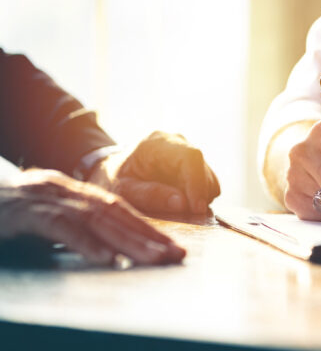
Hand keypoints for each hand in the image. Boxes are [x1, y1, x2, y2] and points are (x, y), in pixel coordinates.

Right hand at [0, 169, 185, 264]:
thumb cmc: (13, 210)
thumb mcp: (50, 213)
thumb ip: (79, 224)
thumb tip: (114, 245)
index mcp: (75, 191)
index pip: (120, 210)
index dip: (148, 229)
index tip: (173, 247)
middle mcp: (67, 191)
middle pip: (116, 214)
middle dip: (149, 237)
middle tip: (174, 255)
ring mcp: (48, 199)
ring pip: (97, 220)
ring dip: (129, 242)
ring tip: (153, 259)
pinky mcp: (28, 214)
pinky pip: (62, 228)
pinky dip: (87, 243)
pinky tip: (108, 259)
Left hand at [91, 131, 219, 214]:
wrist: (110, 170)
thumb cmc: (112, 180)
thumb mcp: (121, 190)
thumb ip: (148, 195)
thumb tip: (182, 203)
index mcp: (157, 143)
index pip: (190, 157)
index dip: (198, 182)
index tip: (197, 208)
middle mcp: (177, 142)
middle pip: (203, 168)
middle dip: (198, 195)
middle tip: (186, 216)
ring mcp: (187, 152)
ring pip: (209, 177)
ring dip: (200, 197)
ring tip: (177, 209)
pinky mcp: (193, 164)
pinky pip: (208, 183)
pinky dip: (199, 196)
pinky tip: (180, 202)